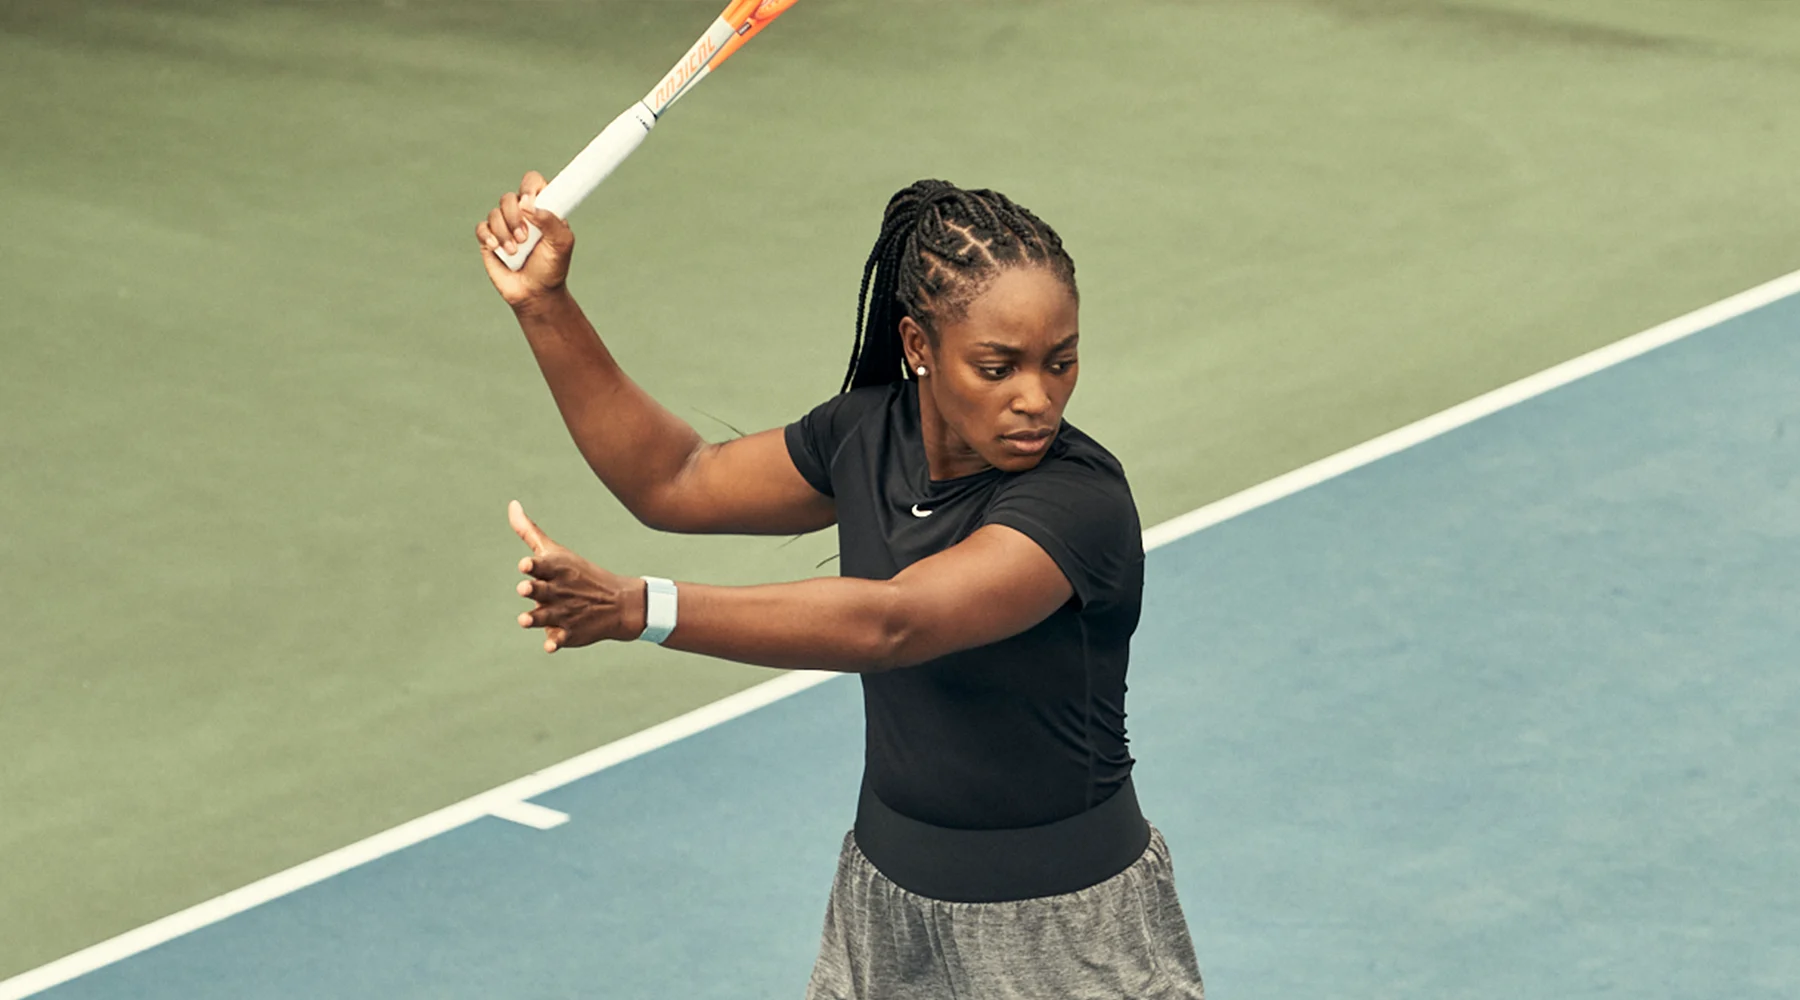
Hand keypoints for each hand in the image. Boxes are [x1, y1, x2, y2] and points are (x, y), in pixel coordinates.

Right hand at [476, 172, 574, 308]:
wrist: (536, 293)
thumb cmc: (552, 267)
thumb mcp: (561, 243)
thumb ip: (550, 220)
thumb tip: (527, 204)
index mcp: (541, 209)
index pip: (533, 183)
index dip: (530, 187)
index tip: (530, 202)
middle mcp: (521, 214)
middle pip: (509, 198)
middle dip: (515, 217)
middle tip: (525, 238)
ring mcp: (504, 226)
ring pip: (495, 213)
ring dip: (505, 233)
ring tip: (515, 251)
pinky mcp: (489, 239)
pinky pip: (481, 228)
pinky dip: (488, 237)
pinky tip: (497, 248)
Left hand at [509, 500, 645, 652]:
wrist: (618, 603)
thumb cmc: (578, 573)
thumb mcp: (556, 551)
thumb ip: (528, 531)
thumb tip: (512, 504)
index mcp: (555, 570)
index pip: (541, 566)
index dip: (532, 566)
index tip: (525, 565)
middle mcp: (559, 591)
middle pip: (541, 591)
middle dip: (533, 589)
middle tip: (524, 587)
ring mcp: (565, 613)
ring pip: (545, 617)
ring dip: (535, 618)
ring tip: (524, 619)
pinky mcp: (570, 633)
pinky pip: (561, 639)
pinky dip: (556, 642)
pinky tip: (551, 645)